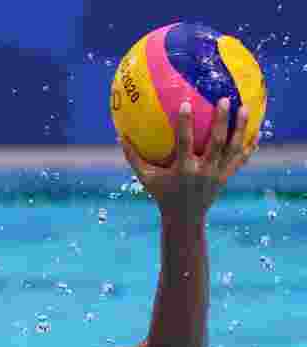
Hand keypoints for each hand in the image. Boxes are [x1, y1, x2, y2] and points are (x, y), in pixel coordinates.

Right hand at [122, 98, 257, 221]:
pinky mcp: (226, 177)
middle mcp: (203, 171)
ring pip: (233, 148)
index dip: (185, 124)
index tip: (186, 104)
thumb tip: (119, 135)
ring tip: (245, 108)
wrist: (184, 218)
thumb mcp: (145, 177)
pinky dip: (249, 147)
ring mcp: (217, 175)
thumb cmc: (162, 194)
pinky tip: (257, 133)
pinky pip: (241, 160)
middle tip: (224, 99)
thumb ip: (133, 157)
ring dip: (240, 128)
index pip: (185, 143)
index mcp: (183, 170)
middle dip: (221, 120)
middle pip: (217, 143)